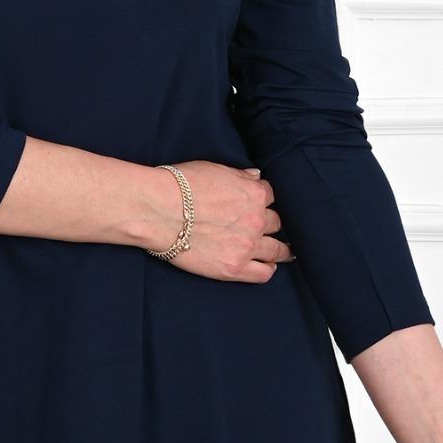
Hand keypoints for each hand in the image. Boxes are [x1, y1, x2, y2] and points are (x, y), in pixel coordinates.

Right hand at [148, 161, 294, 282]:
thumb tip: (256, 176)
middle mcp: (256, 219)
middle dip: (269, 223)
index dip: (262, 200)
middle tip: (265, 228)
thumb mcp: (214, 169)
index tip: (258, 204)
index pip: (269, 195)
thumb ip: (240, 176)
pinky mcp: (234, 268)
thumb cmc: (180, 185)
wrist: (158, 210)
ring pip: (277, 250)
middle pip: (275, 222)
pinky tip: (268, 266)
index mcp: (253, 193)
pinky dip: (268, 268)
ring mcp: (247, 245)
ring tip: (284, 252)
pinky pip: (263, 273)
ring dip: (281, 250)